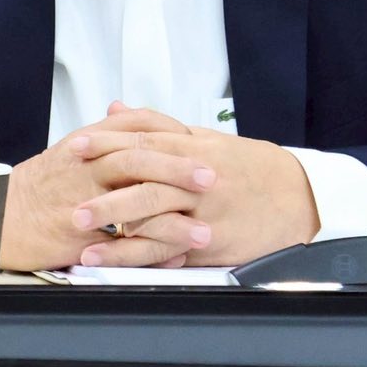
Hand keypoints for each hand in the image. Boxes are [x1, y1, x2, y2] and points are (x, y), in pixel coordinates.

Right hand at [0, 106, 212, 270]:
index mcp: (88, 142)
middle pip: (140, 157)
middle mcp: (87, 165)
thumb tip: (124, 111)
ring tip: (203, 224)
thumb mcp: (68, 150)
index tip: (197, 139)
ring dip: (174, 213)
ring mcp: (84, 200)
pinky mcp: (81, 235)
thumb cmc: (38, 186)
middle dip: (179, 166)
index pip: (136, 124)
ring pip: (136, 199)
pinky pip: (124, 242)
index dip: (170, 130)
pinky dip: (153, 248)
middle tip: (211, 176)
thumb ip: (101, 134)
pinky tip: (176, 254)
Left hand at [73, 127, 317, 266]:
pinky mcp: (210, 242)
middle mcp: (197, 177)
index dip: (107, 143)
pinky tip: (110, 258)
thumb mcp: (206, 138)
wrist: (298, 196)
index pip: (144, 140)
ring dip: (113, 222)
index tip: (75, 147)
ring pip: (153, 215)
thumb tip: (116, 108)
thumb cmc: (250, 167)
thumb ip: (158, 126)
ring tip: (78, 229)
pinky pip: (167, 249)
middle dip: (103, 187)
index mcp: (194, 147)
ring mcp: (204, 211)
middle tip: (68, 194)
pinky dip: (135, 254)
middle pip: (144, 178)